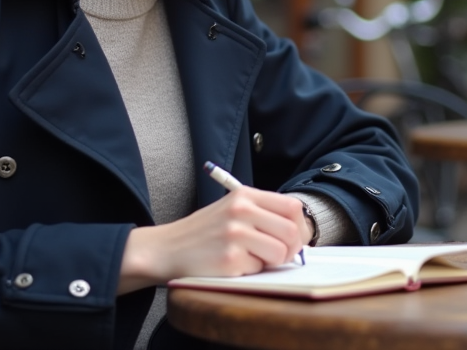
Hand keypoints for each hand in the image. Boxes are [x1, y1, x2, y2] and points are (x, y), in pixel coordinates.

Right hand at [117, 187, 306, 293]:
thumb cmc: (204, 232)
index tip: (293, 239)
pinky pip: (258, 270)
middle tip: (277, 256)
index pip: (293, 207)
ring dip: (270, 262)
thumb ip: (262, 213)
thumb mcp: (232, 209)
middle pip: (291, 232)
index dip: (299, 226)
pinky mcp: (229, 259)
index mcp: (245, 195)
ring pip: (280, 253)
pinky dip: (250, 271)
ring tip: (251, 259)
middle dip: (290, 250)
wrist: (167, 248)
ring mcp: (235, 235)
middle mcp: (241, 211)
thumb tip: (298, 234)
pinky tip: (232, 265)